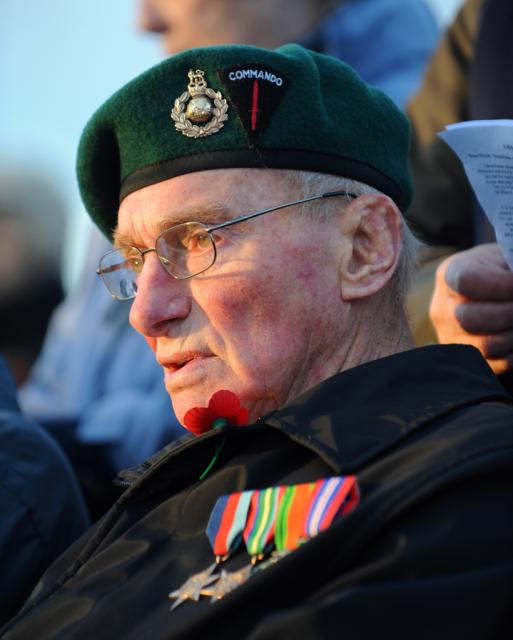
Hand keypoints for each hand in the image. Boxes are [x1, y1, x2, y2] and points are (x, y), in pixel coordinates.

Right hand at [430, 243, 512, 373]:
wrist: (487, 289)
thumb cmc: (500, 270)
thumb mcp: (503, 258)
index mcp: (450, 274)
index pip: (466, 281)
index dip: (501, 284)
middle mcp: (443, 308)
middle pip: (470, 318)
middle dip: (510, 312)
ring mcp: (450, 336)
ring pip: (485, 345)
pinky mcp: (465, 358)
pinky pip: (495, 364)